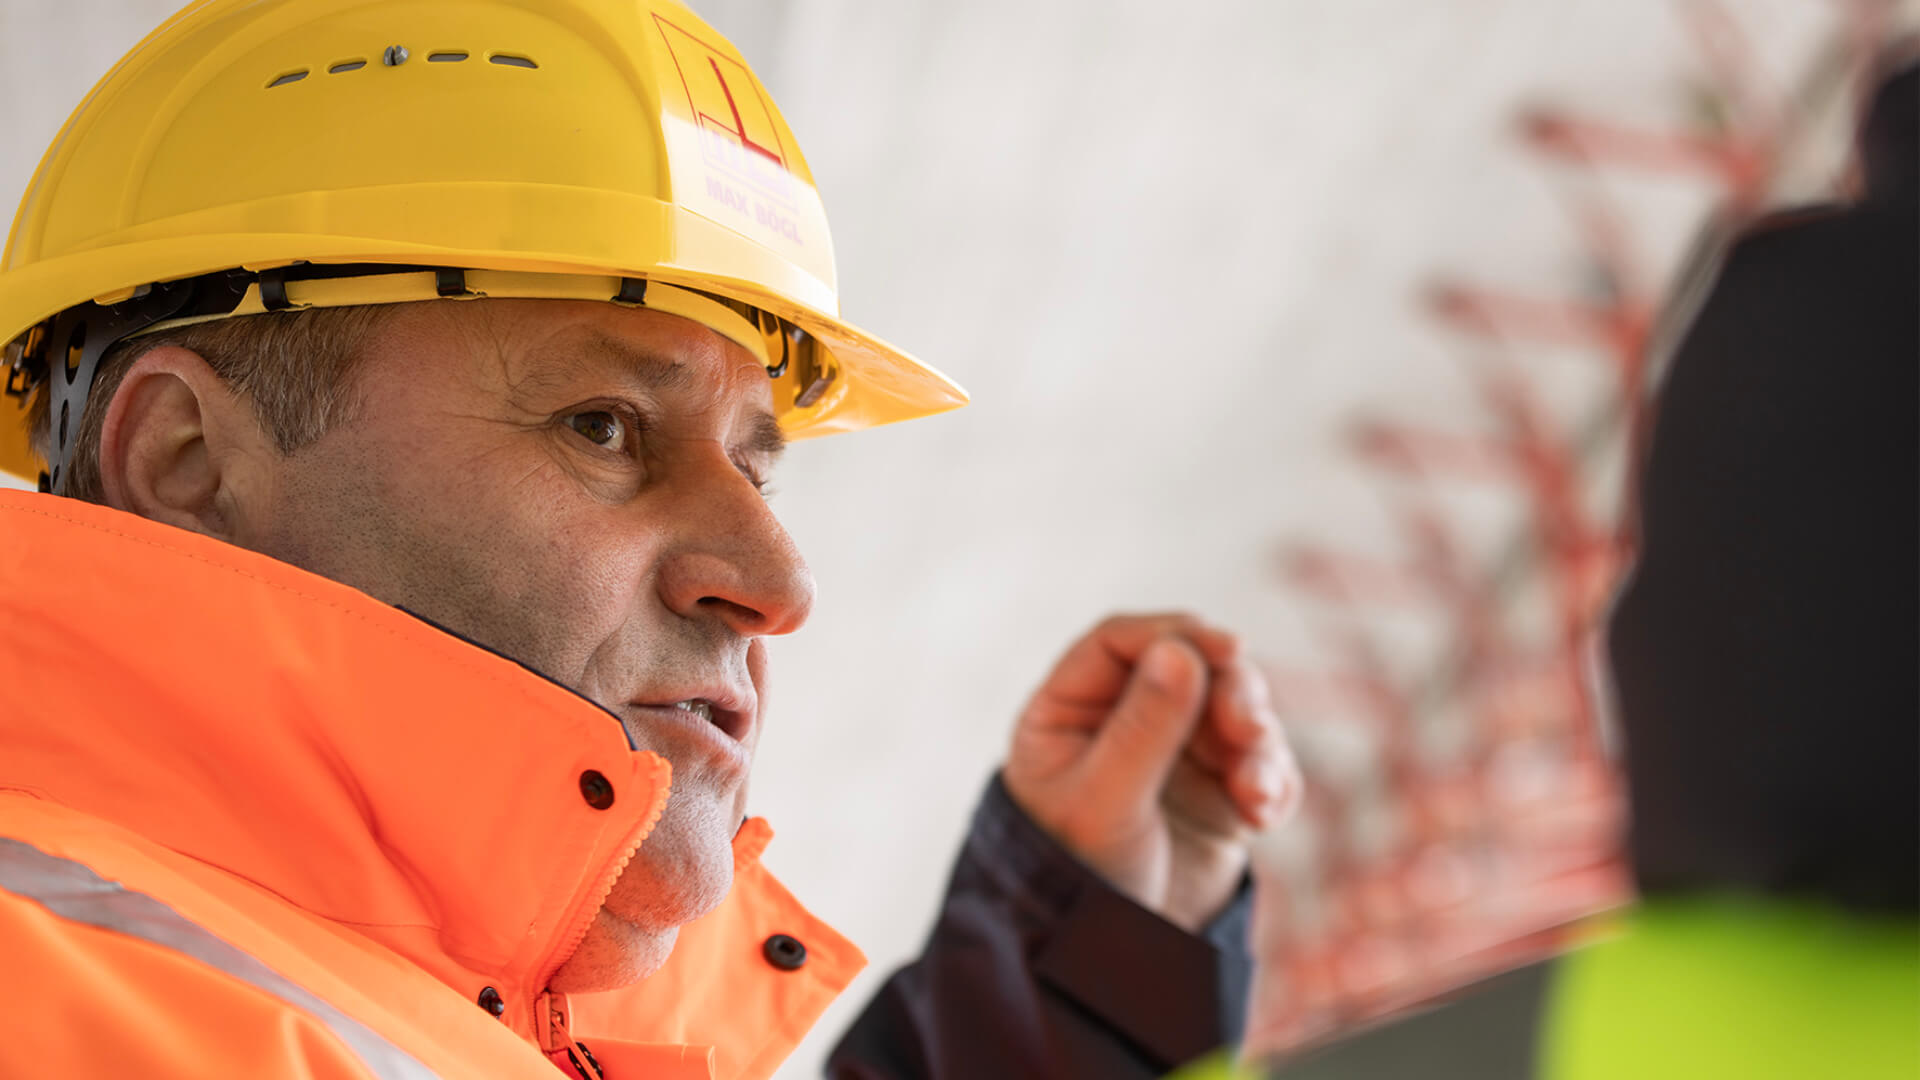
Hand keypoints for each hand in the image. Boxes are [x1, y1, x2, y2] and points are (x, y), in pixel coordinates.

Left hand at [1002, 614, 1300, 931]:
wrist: (1113, 966)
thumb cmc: (1080, 881)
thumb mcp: (1104, 802)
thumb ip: (1142, 728)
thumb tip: (1179, 650)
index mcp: (1069, 712)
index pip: (1120, 643)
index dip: (1174, 635)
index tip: (1225, 647)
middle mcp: (1124, 722)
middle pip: (1190, 666)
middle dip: (1230, 691)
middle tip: (1249, 729)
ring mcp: (1177, 756)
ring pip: (1234, 710)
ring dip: (1258, 740)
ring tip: (1256, 791)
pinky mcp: (1221, 794)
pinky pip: (1261, 763)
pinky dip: (1272, 780)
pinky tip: (1264, 812)